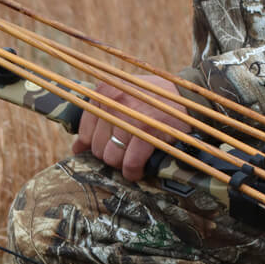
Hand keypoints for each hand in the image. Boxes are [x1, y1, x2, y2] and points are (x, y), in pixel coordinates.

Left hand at [72, 75, 190, 181]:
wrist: (188, 98)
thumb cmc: (153, 101)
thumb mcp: (123, 97)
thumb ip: (99, 117)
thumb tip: (76, 148)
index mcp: (104, 91)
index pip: (84, 132)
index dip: (94, 146)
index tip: (109, 148)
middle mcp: (113, 102)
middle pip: (97, 148)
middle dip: (111, 155)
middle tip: (127, 152)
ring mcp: (130, 116)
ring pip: (111, 158)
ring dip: (122, 165)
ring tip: (134, 158)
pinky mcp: (147, 132)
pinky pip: (130, 163)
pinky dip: (133, 172)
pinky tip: (139, 170)